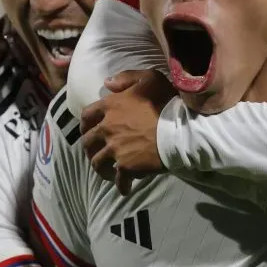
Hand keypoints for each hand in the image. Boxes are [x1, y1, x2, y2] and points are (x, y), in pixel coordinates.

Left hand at [81, 70, 175, 195]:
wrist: (180, 129)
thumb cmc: (167, 101)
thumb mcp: (149, 78)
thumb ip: (126, 78)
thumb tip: (107, 84)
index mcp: (110, 106)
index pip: (87, 115)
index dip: (86, 124)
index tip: (89, 129)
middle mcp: (107, 128)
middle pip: (87, 141)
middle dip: (90, 147)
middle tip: (97, 152)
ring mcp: (114, 149)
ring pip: (97, 162)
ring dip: (100, 168)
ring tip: (108, 172)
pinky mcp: (125, 167)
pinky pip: (118, 180)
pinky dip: (121, 185)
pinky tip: (125, 188)